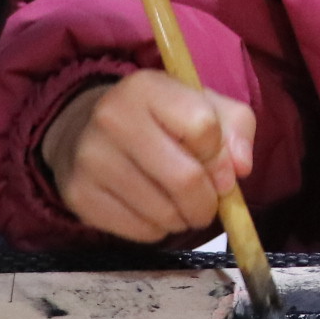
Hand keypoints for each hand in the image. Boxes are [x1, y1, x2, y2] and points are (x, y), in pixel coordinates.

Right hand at [40, 71, 254, 243]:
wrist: (86, 131)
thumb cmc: (158, 120)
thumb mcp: (203, 106)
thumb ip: (236, 128)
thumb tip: (240, 168)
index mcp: (146, 87)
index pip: (203, 127)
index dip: (221, 158)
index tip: (220, 168)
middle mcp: (112, 118)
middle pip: (185, 179)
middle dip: (208, 202)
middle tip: (208, 204)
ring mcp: (91, 159)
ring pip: (164, 212)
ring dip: (183, 218)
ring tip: (178, 205)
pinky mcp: (79, 195)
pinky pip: (140, 231)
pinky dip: (157, 230)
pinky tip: (150, 210)